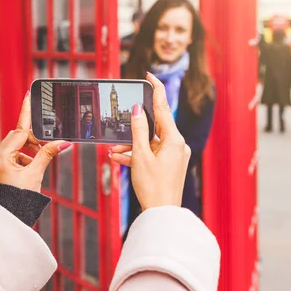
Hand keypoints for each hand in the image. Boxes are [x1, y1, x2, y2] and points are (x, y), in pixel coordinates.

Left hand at [0, 92, 71, 191]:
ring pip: (15, 145)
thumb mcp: (36, 174)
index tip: (28, 96)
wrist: (9, 217)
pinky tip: (29, 167)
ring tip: (36, 163)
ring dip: (28, 149)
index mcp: (3, 157)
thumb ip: (47, 154)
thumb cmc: (20, 199)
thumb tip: (63, 142)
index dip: (27, 113)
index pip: (19, 130)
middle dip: (32, 140)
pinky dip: (23, 156)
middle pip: (17, 137)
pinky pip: (11, 154)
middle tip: (45, 147)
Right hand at [109, 72, 190, 209]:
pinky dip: (137, 154)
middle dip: (134, 128)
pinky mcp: (168, 165)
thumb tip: (138, 110)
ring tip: (113, 151)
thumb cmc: (153, 187)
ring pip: (149, 142)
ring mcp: (173, 156)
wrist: (161, 215)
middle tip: (120, 124)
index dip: (156, 89)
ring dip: (131, 145)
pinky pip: (151, 153)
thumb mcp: (140, 156)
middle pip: (154, 126)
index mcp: (174, 139)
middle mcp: (177, 145)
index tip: (149, 75)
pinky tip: (120, 158)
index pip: (164, 107)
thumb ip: (138, 130)